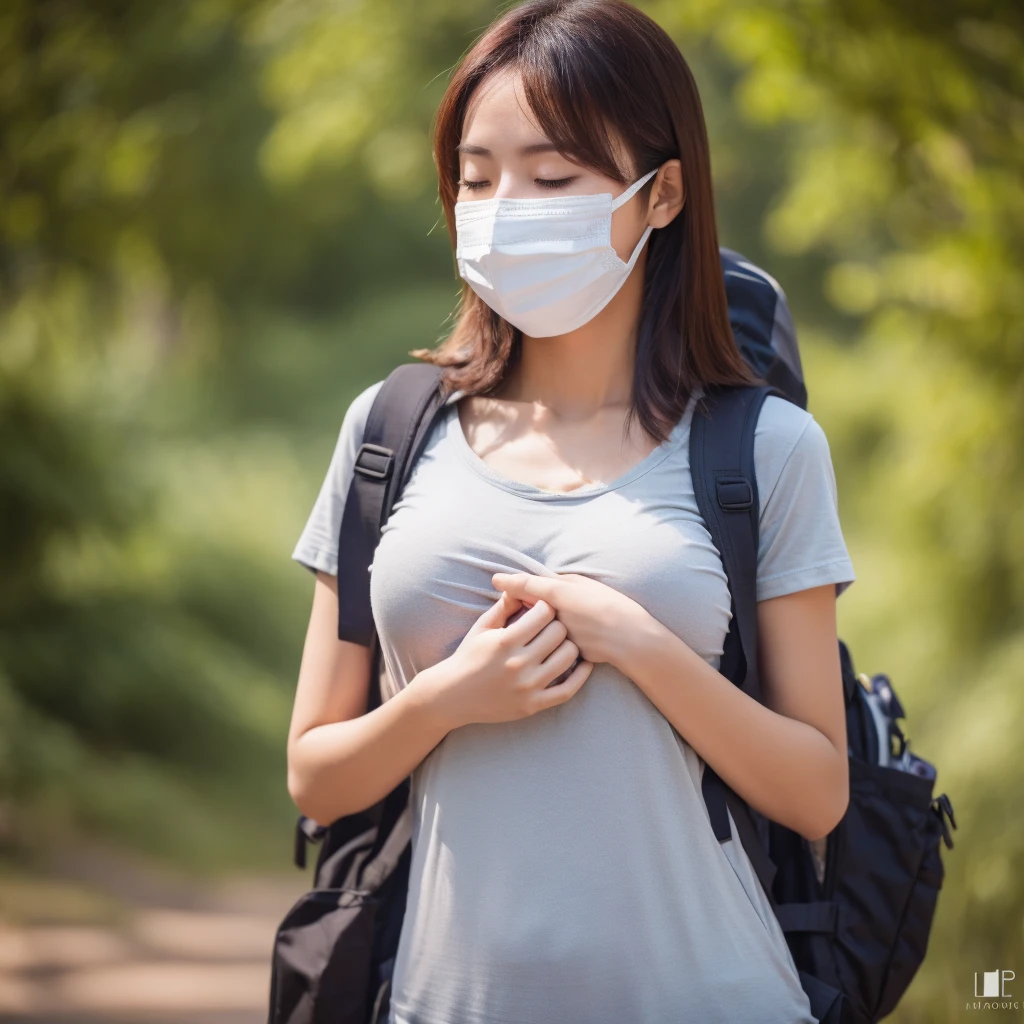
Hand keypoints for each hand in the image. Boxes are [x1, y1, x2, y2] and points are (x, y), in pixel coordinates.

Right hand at [420, 591, 593, 729]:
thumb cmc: (468, 657)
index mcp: (506, 641)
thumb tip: (520, 586)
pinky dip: (580, 676)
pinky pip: (567, 690)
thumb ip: (503, 606)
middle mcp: (518, 663)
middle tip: (555, 626)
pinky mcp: (532, 705)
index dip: (546, 607)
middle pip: (559, 633)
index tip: (544, 609)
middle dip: (558, 624)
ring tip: (563, 643)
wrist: (452, 696)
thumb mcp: (482, 627)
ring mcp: (527, 687)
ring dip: (569, 647)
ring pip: (568, 657)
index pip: (544, 613)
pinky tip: (583, 665)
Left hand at [491, 571, 646, 668]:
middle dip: (520, 606)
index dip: (508, 582)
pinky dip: (546, 644)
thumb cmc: (612, 606)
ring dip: (531, 628)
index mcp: (558, 594)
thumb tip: (544, 583)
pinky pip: (549, 647)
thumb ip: (562, 582)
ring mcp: (555, 638)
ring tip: (536, 626)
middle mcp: (552, 617)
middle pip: (526, 610)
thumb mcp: (587, 585)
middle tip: (515, 601)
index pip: (525, 585)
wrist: (631, 640)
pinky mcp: (562, 655)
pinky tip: (548, 644)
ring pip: (535, 631)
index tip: (496, 580)